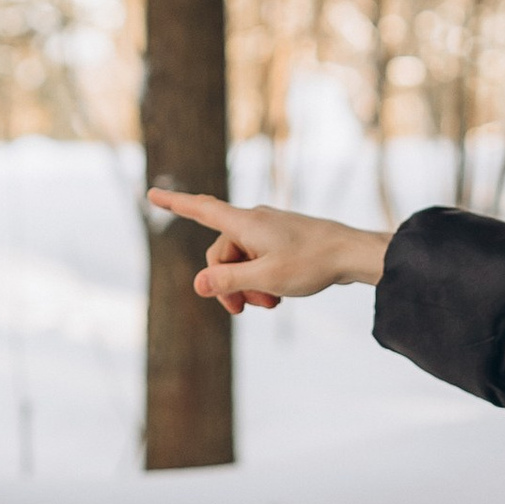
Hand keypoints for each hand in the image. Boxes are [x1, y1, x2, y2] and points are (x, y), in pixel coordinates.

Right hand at [147, 187, 388, 316]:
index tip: (151, 192)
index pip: (201, 209)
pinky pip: (258, 262)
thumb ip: (228, 281)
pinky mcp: (282, 241)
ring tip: (269, 305)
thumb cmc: (312, 263)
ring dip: (247, 287)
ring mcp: (269, 231)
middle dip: (226, 284)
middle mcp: (254, 222)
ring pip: (241, 262)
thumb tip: (196, 285)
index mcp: (245, 224)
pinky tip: (278, 297)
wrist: (353, 254)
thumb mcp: (266, 279)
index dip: (174, 203)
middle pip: (221, 254)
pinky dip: (262, 280)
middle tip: (241, 311)